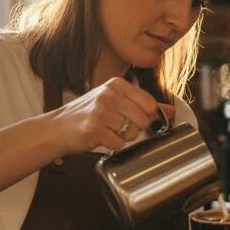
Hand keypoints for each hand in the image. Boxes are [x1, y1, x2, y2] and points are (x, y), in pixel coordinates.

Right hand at [49, 77, 174, 154]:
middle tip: (117, 126)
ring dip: (122, 137)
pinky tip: (100, 137)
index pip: (150, 104)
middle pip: (143, 120)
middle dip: (134, 129)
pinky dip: (112, 145)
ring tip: (106, 130)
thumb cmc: (88, 114)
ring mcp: (100, 111)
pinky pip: (119, 144)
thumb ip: (144, 104)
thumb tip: (171, 110)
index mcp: (117, 84)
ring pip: (132, 133)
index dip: (145, 116)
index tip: (131, 117)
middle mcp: (109, 94)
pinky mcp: (94, 128)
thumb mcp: (115, 101)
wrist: (58, 127)